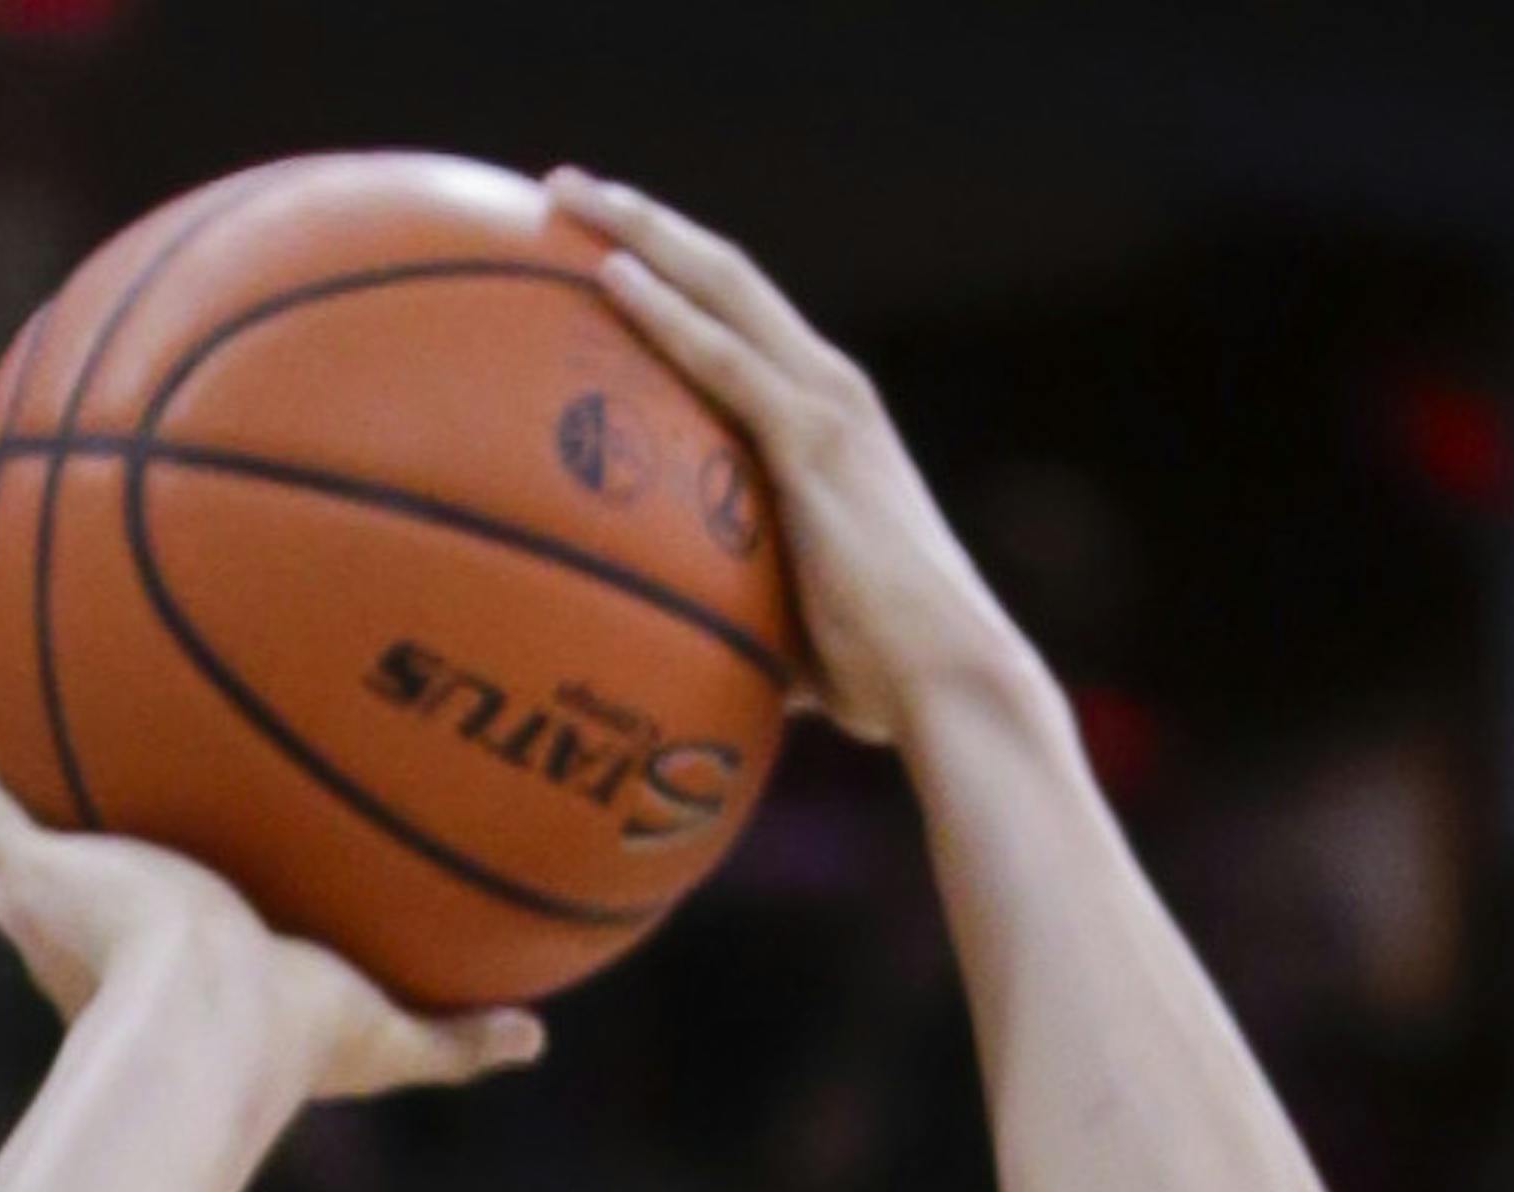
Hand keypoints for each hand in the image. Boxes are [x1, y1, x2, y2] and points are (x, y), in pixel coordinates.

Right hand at [0, 724, 543, 1098]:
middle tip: (85, 826)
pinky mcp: (35, 876)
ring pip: (24, 857)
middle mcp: (112, 951)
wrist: (210, 1024)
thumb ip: (460, 1039)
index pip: (168, 957)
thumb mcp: (391, 1039)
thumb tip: (538, 1038)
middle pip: (85, 904)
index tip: (188, 913)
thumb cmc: (291, 1048)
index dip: (171, 933)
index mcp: (182, 989)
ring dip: (8, 817)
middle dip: (77, 874)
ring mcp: (66, 909)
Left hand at [545, 169, 1026, 748]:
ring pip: (722, 287)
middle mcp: (830, 390)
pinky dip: (666, 313)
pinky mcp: (816, 443)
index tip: (604, 242)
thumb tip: (672, 658)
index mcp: (828, 420)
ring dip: (644, 235)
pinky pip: (724, 360)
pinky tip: (608, 280)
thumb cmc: (879, 677)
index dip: (678, 270)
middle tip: (563, 188)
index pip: (743, 319)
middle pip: (724, 275)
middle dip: (643, 222)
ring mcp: (827, 407)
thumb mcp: (793, 627)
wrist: (950, 682)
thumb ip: (739, 614)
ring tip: (566, 197)